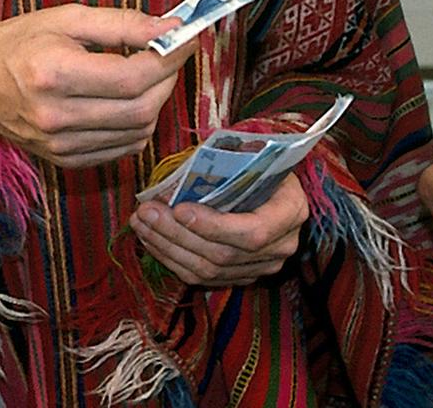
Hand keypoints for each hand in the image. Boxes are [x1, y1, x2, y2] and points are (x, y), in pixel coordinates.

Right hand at [0, 4, 187, 169]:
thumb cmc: (16, 44)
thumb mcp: (66, 18)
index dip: (170, 58)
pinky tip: (128, 100)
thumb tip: (171, 26)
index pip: (134, 76)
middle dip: (168, 79)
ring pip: (138, 131)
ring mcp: (61, 144)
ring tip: (148, 74)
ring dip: (156, 102)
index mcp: (55, 73)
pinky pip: (122, 148)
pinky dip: (137, 124)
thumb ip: (122, 23)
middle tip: (169, 54)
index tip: (184, 38)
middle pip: (141, 108)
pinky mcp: (65, 159)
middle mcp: (57, 115)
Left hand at [132, 171, 308, 285]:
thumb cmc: (260, 162)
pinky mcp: (242, 276)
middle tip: (147, 213)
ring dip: (168, 248)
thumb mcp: (251, 155)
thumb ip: (224, 165)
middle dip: (178, 235)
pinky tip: (152, 240)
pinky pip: (203, 277)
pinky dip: (173, 259)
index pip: (252, 233)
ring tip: (142, 224)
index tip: (179, 209)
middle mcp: (282, 246)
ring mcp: (263, 266)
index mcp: (291, 211)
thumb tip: (176, 178)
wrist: (275, 182)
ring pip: (209, 270)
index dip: (213, 226)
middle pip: (223, 254)